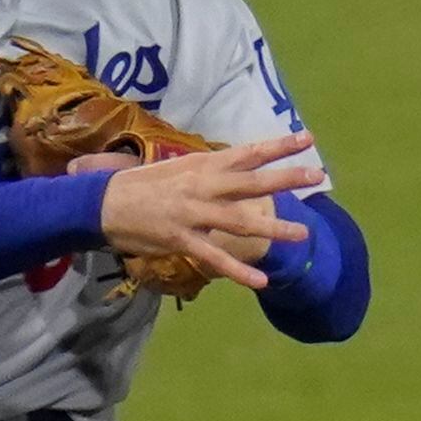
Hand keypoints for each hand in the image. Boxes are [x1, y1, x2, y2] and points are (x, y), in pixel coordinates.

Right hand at [98, 133, 315, 291]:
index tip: (307, 140)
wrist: (102, 203)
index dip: (278, 146)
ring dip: (274, 227)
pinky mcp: (181, 239)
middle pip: (252, 182)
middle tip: (318, 176)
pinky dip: (239, 270)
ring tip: (303, 233)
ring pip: (241, 220)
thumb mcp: (178, 168)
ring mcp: (193, 213)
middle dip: (287, 179)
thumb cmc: (140, 185)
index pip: (248, 153)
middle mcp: (202, 186)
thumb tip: (235, 168)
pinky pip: (215, 258)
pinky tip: (261, 281)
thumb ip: (208, 171)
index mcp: (202, 165)